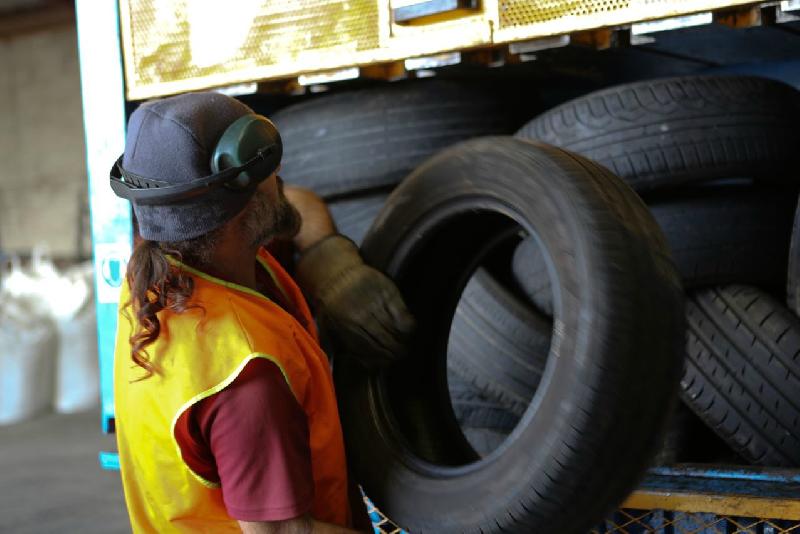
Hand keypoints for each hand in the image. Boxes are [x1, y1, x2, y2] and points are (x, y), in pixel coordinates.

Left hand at [295, 235, 414, 367]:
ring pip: (395, 330)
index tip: (387, 362)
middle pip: (386, 343)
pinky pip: (402, 313)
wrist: (335, 271)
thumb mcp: (328, 325)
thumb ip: (341, 345)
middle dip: (395, 352)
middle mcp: (362, 316)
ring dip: (402, 340)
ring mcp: (376, 303)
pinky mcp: (387, 292)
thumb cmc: (332, 302)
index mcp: (348, 327)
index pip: (371, 351)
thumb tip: (360, 363)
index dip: (382, 360)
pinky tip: (408, 327)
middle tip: (400, 354)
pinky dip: (407, 324)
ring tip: (405, 344)